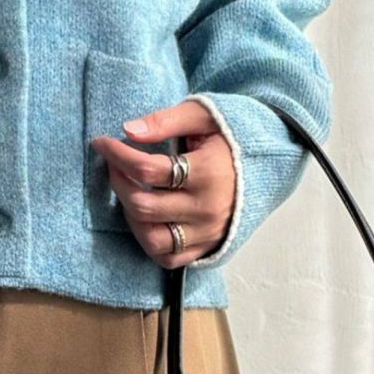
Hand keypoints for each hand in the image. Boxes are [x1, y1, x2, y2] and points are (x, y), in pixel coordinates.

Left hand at [89, 97, 235, 265]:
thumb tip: (128, 130)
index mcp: (209, 173)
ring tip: (129, 191)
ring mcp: (208, 232)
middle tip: (114, 164)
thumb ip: (166, 121)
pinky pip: (167, 257)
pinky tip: (143, 217)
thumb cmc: (230, 135)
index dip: (117, 155)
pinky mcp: (207, 247)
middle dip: (119, 182)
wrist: (269, 160)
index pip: (148, 170)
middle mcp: (208, 209)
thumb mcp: (203, 115)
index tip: (103, 142)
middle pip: (143, 206)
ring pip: (152, 238)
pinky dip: (148, 241)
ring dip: (130, 215)